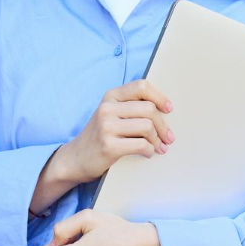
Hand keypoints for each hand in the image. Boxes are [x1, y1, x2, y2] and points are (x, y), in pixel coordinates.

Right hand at [54, 79, 174, 183]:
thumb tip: (164, 110)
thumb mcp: (111, 114)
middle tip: (168, 137)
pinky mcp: (109, 145)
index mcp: (111, 96)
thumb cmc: (100, 136)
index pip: (141, 86)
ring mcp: (106, 126)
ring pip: (147, 127)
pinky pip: (141, 145)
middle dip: (163, 125)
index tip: (168, 109)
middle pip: (149, 109)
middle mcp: (107, 108)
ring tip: (159, 146)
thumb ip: (131, 107)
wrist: (76, 158)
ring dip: (157, 139)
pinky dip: (149, 150)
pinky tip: (148, 153)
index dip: (160, 97)